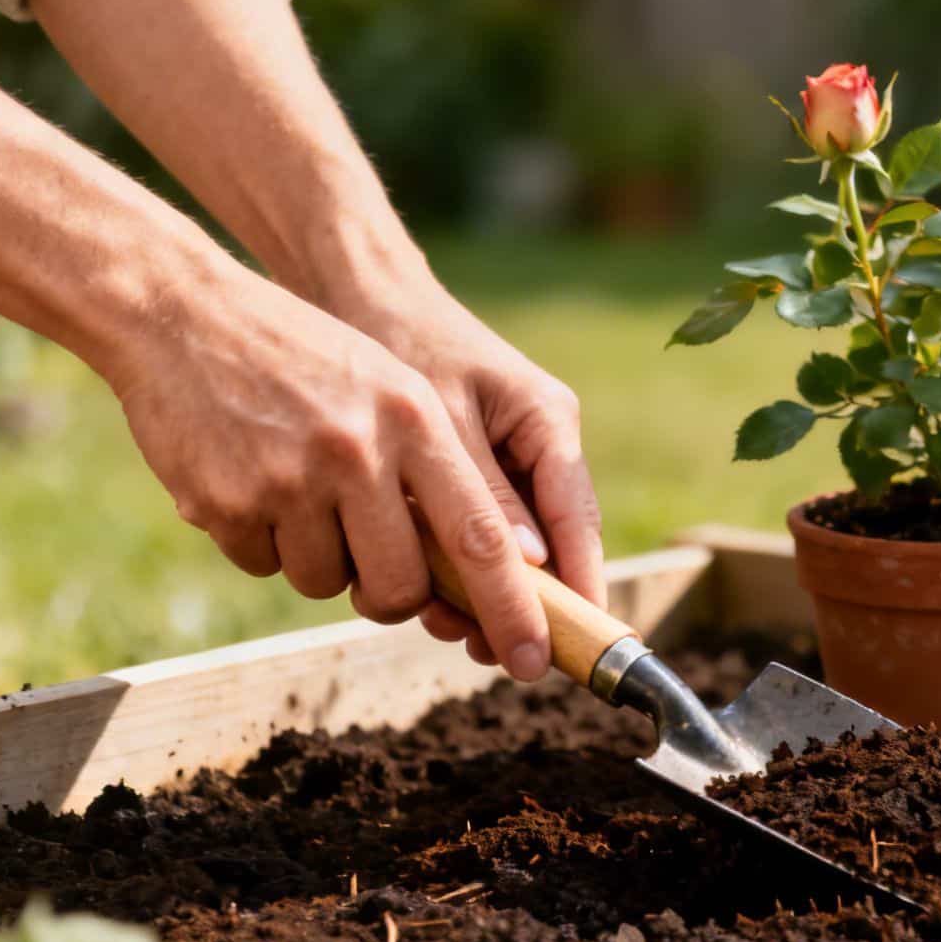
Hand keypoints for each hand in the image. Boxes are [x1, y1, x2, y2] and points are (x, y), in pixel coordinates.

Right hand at [105, 272, 555, 680]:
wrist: (182, 313)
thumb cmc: (307, 358)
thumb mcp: (392, 388)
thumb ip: (439, 471)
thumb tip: (498, 569)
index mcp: (414, 421)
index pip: (482, 538)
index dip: (513, 608)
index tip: (534, 661)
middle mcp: (356, 452)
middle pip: (402, 587)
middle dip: (396, 598)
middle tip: (378, 571)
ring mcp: (286, 480)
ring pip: (327, 584)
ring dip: (320, 561)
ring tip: (300, 489)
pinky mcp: (223, 503)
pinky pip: (263, 565)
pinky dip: (263, 540)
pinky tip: (250, 480)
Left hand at [336, 287, 604, 667]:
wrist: (358, 291)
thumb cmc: (400, 339)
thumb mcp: (441, 416)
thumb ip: (481, 489)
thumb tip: (529, 567)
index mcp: (549, 422)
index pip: (579, 522)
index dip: (582, 589)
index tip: (575, 643)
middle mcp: (540, 445)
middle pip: (550, 546)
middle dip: (522, 603)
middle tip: (488, 650)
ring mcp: (508, 457)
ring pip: (511, 546)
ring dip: (481, 590)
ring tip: (446, 627)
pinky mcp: (471, 468)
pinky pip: (475, 530)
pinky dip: (452, 563)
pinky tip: (424, 590)